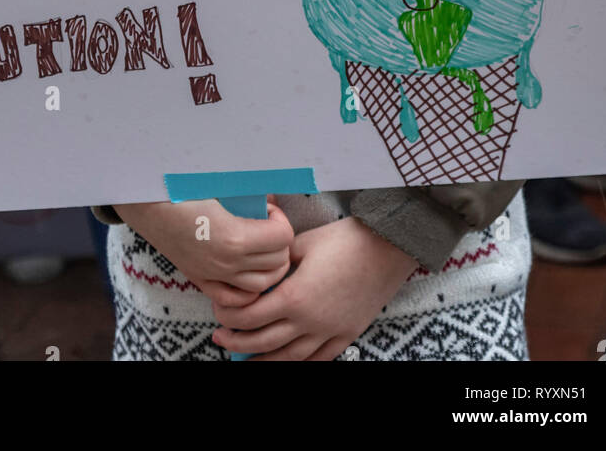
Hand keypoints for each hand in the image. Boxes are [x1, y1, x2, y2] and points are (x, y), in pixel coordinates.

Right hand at [114, 197, 293, 305]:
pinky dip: (249, 290)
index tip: (267, 209)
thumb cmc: (182, 189)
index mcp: (235, 237)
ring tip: (259, 244)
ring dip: (270, 265)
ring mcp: (214, 275)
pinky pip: (236, 299)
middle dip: (279, 242)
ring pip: (263, 285)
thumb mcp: (218, 185)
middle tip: (266, 224)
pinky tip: (244, 268)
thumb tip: (272, 195)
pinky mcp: (202, 281)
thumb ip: (248, 191)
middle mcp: (227, 263)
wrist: (146, 205)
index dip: (281, 220)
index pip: (283, 237)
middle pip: (278, 263)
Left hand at [211, 216, 417, 361]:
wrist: (387, 248)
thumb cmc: (344, 240)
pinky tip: (286, 362)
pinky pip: (318, 359)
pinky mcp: (346, 335)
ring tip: (245, 359)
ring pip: (290, 358)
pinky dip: (299, 364)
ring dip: (264, 361)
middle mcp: (310, 321)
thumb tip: (258, 265)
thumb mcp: (302, 243)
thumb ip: (278, 261)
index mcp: (295, 297)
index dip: (230, 318)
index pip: (251, 317)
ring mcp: (329, 332)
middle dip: (238, 343)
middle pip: (265, 343)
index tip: (218, 314)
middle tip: (220, 339)